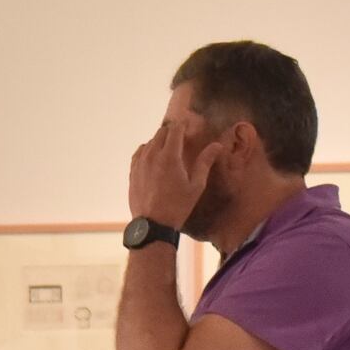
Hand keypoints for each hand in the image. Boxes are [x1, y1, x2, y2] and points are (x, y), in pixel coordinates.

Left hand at [127, 117, 221, 231]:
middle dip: (172, 132)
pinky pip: (139, 153)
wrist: (153, 225)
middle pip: (161, 132)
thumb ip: (205, 162)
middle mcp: (152, 155)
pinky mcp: (132, 172)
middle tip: (181, 139)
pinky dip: (148, 150)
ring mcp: (140, 163)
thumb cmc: (178, 206)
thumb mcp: (196, 186)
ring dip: (160, 141)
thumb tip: (217, 145)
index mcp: (169, 156)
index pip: (175, 129)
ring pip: (149, 142)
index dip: (183, 124)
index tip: (189, 126)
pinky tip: (154, 159)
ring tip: (169, 150)